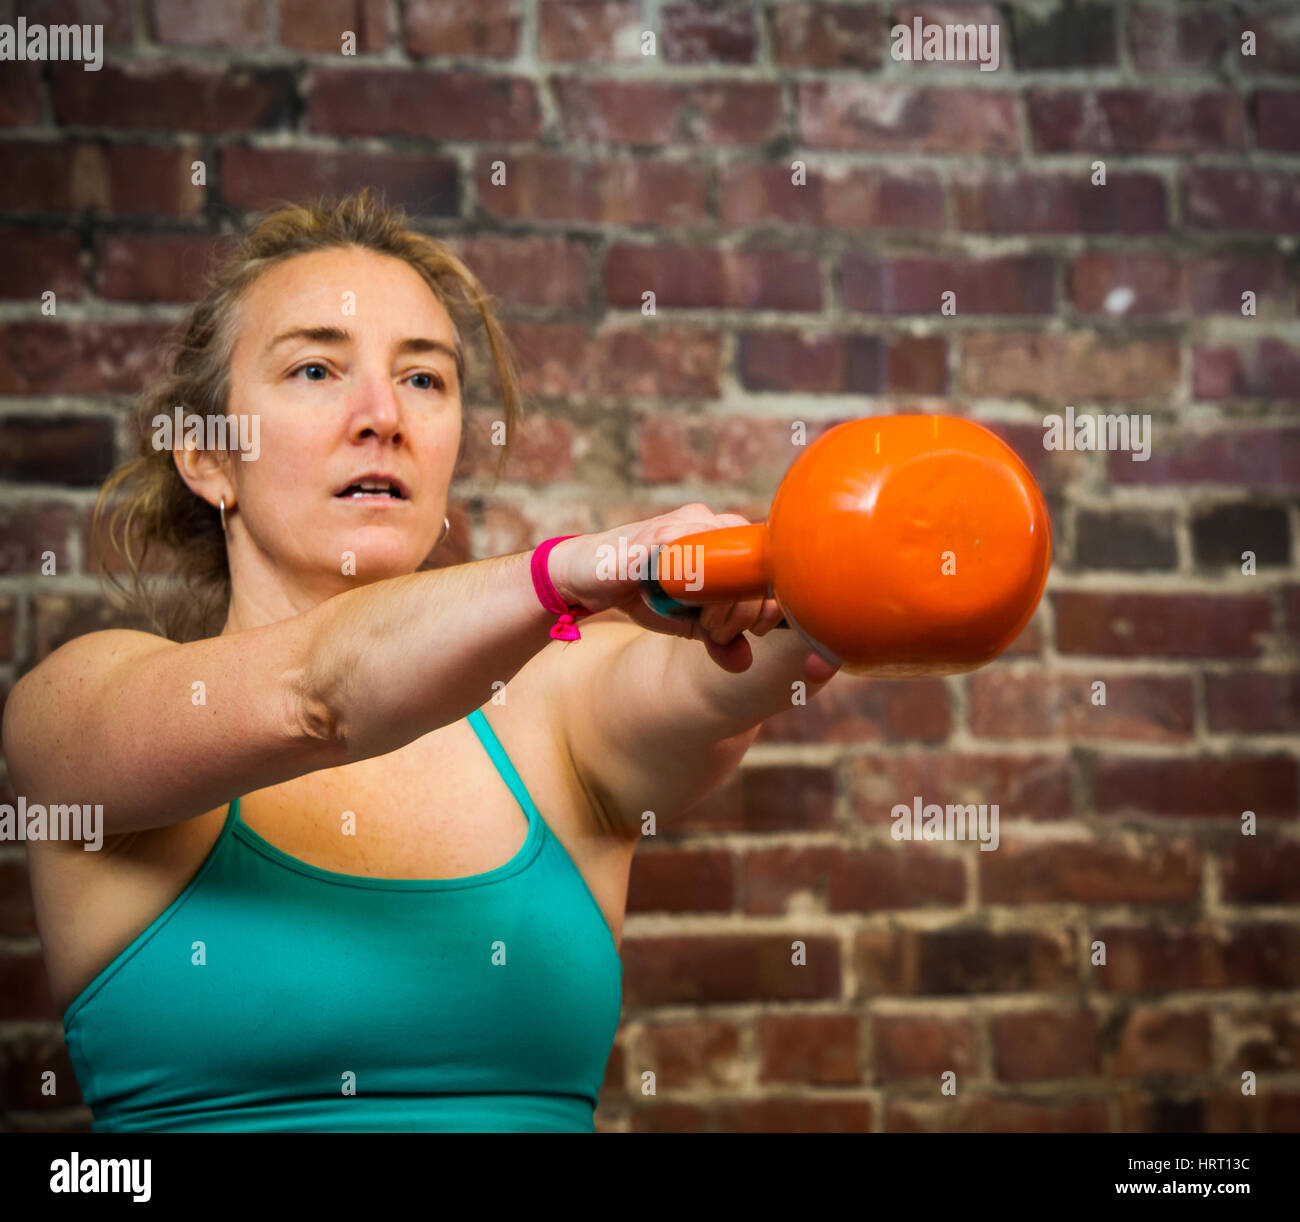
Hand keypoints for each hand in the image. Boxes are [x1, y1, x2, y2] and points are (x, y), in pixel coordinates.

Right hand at [547, 506, 831, 674]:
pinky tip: (680, 605)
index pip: (768, 565)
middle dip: (743, 609)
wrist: (584, 576)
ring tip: (703, 622)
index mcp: (725, 536)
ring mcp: (681, 523)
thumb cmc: (640, 593)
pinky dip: (691, 589)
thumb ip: (719, 638)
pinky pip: (687, 559)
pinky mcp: (653, 535)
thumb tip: (745, 663)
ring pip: (726, 561)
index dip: (768, 602)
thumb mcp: (686, 624)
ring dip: (719, 603)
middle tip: (717, 630)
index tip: (753, 631)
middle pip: (753, 564)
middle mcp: (708, 521)